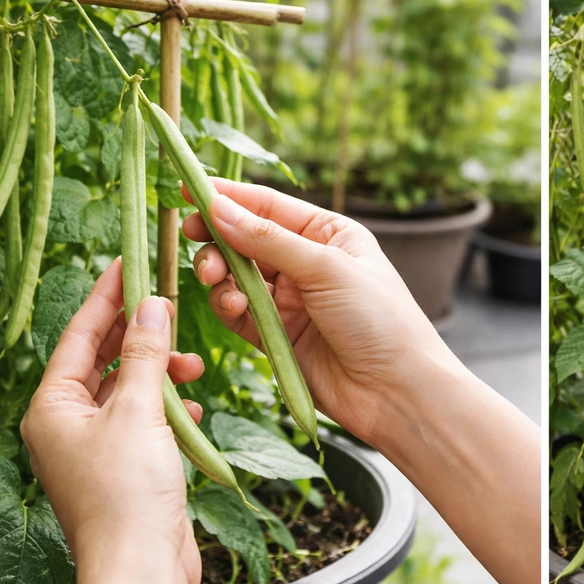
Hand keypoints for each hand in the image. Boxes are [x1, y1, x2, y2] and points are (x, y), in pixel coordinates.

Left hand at [20, 258, 202, 583]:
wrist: (139, 571)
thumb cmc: (125, 496)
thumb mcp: (137, 411)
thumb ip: (143, 354)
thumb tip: (150, 304)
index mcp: (51, 407)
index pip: (78, 335)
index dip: (106, 296)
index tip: (128, 261)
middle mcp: (65, 425)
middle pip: (101, 360)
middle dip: (138, 335)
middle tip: (169, 304)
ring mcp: (93, 448)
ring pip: (126, 390)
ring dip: (158, 373)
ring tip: (192, 366)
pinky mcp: (122, 468)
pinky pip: (142, 421)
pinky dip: (165, 408)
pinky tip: (190, 405)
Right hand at [184, 181, 540, 583]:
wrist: (397, 392)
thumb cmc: (379, 320)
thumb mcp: (325, 268)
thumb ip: (268, 240)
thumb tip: (218, 208)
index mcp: (328, 233)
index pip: (268, 206)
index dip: (227, 197)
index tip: (187, 191)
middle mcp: (306, 263)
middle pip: (246, 240)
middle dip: (217, 238)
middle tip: (192, 236)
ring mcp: (291, 300)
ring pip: (237, 277)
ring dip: (220, 274)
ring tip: (214, 279)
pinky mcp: (277, 336)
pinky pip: (240, 314)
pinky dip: (229, 308)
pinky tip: (233, 309)